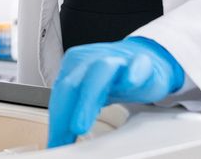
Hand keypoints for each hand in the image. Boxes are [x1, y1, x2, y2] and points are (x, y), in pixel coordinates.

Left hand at [48, 37, 183, 146]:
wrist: (144, 58)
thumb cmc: (115, 79)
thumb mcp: (92, 97)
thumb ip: (74, 112)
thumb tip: (60, 139)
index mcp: (75, 67)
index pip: (60, 94)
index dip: (57, 120)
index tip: (56, 142)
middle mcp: (92, 60)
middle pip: (74, 83)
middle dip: (67, 111)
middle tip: (66, 135)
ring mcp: (117, 60)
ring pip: (100, 71)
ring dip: (89, 98)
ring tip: (82, 124)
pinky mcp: (143, 62)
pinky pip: (137, 64)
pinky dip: (133, 72)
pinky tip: (130, 81)